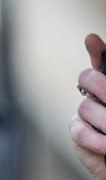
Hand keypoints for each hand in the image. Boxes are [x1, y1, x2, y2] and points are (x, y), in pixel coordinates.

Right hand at [70, 33, 105, 179]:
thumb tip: (96, 69)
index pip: (102, 62)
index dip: (96, 51)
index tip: (91, 40)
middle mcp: (97, 94)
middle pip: (88, 78)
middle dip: (102, 87)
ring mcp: (85, 113)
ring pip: (86, 107)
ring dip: (105, 121)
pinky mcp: (77, 132)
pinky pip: (80, 131)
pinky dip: (97, 140)